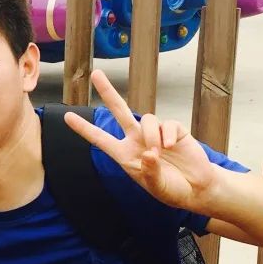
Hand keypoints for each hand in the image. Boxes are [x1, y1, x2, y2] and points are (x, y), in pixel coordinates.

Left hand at [63, 69, 216, 211]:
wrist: (196, 188)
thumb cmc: (171, 189)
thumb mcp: (157, 186)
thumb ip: (151, 171)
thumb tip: (150, 153)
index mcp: (125, 156)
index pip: (100, 139)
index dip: (84, 129)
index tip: (67, 117)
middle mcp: (137, 141)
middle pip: (119, 111)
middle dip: (108, 92)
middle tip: (96, 74)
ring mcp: (155, 134)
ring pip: (147, 119)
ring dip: (152, 135)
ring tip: (160, 152)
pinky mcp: (175, 131)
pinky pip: (168, 124)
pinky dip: (169, 134)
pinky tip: (172, 146)